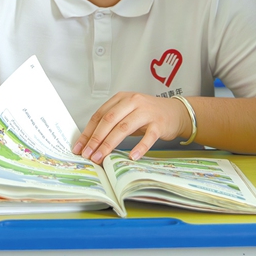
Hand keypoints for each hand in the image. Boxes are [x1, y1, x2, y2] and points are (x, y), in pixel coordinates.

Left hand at [72, 92, 190, 162]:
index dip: (88, 132)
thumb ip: (111, 122)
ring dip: (110, 144)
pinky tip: (132, 156)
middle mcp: (132, 102)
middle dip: (96, 139)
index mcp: (121, 98)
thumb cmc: (147, 114)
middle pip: (109, 120)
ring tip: (101, 157)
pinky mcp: (159, 123)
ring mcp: (146, 112)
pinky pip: (148, 136)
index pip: (99, 115)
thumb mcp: (127, 112)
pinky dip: (140, 147)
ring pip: (124, 127)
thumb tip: (90, 142)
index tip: (79, 147)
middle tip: (88, 154)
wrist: (175, 111)